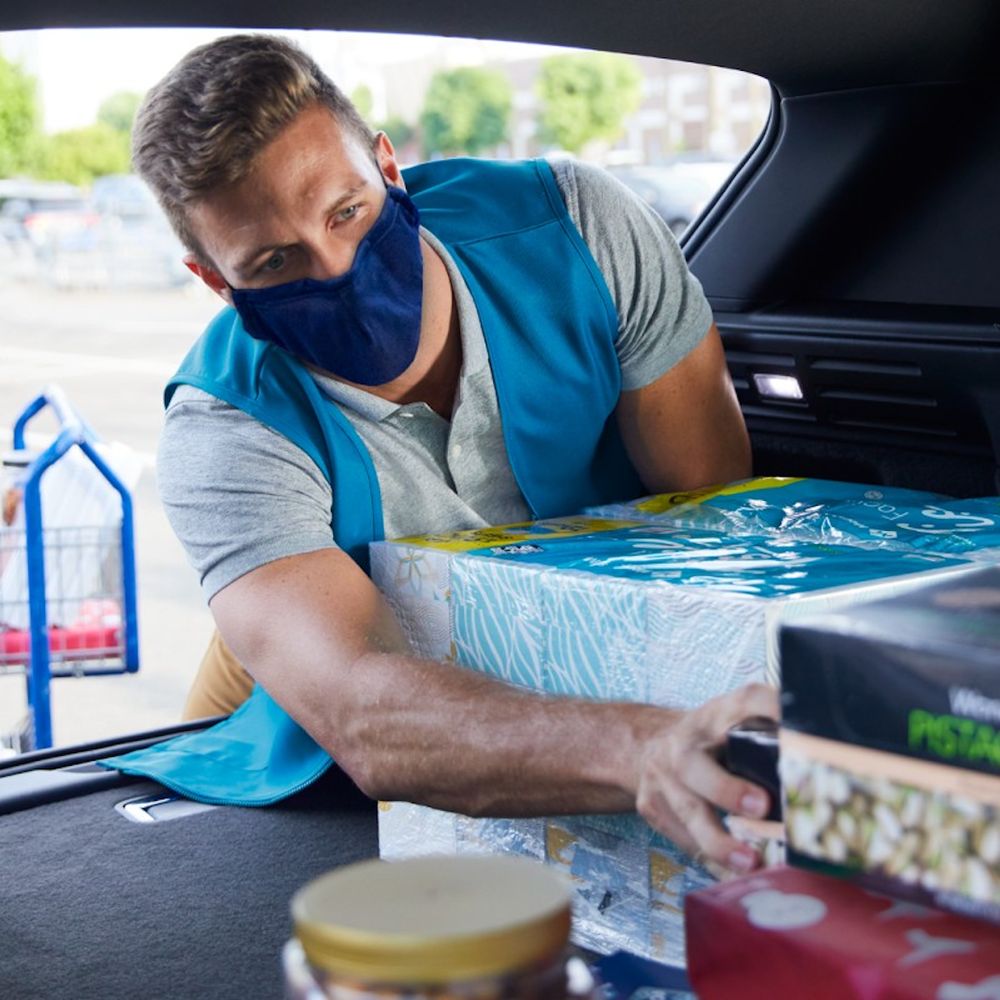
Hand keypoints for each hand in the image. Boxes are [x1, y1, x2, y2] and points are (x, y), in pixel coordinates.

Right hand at [634, 683, 779, 872]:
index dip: (766, 710)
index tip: (792, 727)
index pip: (742, 703)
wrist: (648, 747)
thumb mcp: (731, 722)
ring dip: (718, 841)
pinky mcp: (654, 808)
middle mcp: (684, 745)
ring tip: (749, 863)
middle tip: (761, 807)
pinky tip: (737, 880)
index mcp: (713, 716)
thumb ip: (769, 732)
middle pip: (696, 764)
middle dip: (726, 789)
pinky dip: (713, 863)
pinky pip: (685, 841)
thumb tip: (831, 751)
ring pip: (689, 811)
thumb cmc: (709, 742)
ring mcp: (664, 779)